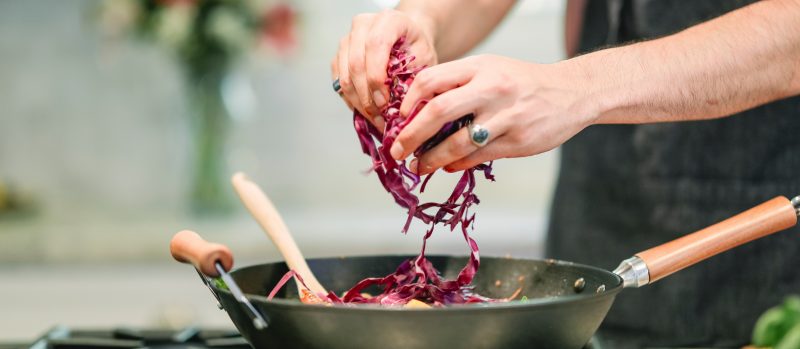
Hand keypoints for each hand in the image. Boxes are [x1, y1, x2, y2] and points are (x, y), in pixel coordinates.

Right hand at [331, 9, 437, 129]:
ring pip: (345, 76)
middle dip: (367, 96)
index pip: (375, 45)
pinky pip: (339, 83)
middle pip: (356, 63)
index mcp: (388, 20)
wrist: (407, 40)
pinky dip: (351, 101)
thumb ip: (413, 77)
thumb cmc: (417, 49)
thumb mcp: (425, 59)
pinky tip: (366, 112)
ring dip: (359, 103)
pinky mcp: (339, 56)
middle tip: (380, 118)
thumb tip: (402, 108)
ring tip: (375, 120)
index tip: (385, 102)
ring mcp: (347, 40)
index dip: (377, 77)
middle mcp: (362, 25)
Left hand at [390, 54, 593, 174]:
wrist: (572, 93)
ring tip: (419, 166)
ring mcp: (505, 116)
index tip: (398, 119)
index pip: (431, 80)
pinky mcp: (517, 141)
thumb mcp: (490, 69)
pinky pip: (478, 156)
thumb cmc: (523, 83)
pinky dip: (457, 164)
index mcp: (480, 67)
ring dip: (431, 158)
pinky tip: (448, 167)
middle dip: (410, 135)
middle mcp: (491, 89)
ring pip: (456, 142)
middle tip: (397, 150)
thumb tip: (418, 111)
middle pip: (437, 111)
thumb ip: (458, 84)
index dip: (408, 102)